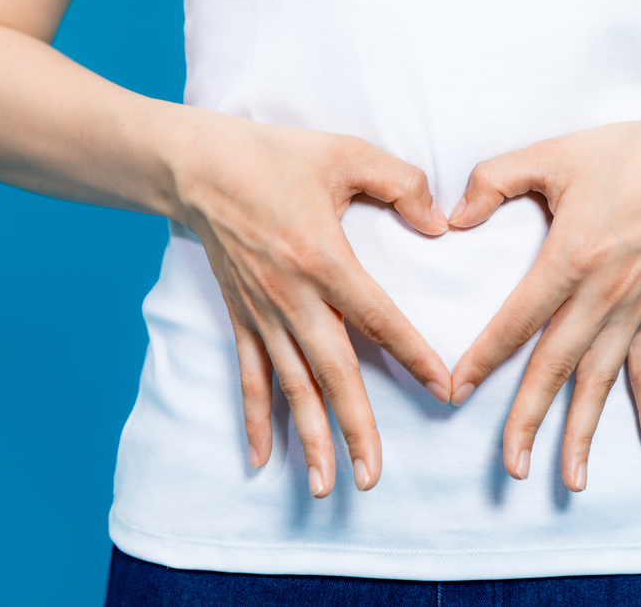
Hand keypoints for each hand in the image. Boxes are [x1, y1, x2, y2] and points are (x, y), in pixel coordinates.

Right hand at [170, 110, 452, 497]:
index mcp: (323, 258)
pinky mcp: (240, 317)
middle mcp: (292, 297)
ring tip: (327, 485)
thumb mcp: (346, 153)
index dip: (414, 356)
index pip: (379, 319)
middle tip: (372, 476)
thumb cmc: (274, 156)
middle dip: (355, 427)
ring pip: (291, 386)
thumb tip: (439, 225)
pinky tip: (262, 458)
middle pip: (332, 373)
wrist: (196, 166)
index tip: (444, 391)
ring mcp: (262, 313)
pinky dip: (256, 417)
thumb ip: (401, 184)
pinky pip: (249, 375)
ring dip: (310, 438)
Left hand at [447, 108, 640, 491]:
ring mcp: (634, 309)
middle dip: (530, 419)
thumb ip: (494, 179)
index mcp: (572, 257)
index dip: (483, 358)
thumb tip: (452, 218)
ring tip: (571, 479)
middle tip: (511, 467)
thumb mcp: (552, 153)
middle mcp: (604, 294)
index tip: (454, 392)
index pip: (517, 320)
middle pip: (557, 367)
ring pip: (602, 381)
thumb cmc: (623, 154)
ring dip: (585, 431)